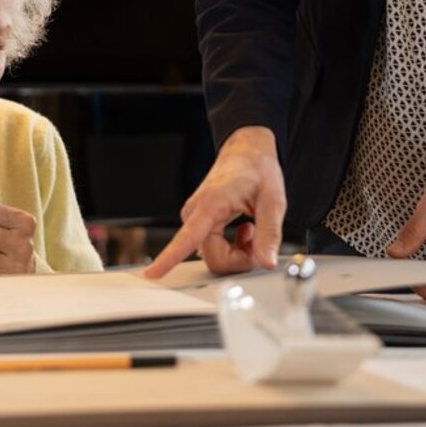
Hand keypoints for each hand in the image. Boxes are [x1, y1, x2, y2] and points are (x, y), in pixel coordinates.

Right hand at [144, 126, 284, 278]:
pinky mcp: (199, 223)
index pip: (187, 237)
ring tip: (250, 230)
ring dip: (237, 252)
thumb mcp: (273, 201)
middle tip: (258, 241)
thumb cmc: (257, 169)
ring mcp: (195, 218)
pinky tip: (242, 230)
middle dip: (239, 259)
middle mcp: (196, 212)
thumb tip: (266, 262)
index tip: (152, 274)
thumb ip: (269, 234)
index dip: (169, 258)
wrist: (247, 153)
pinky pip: (214, 249)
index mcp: (210, 204)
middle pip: (214, 258)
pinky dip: (232, 247)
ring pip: (215, 256)